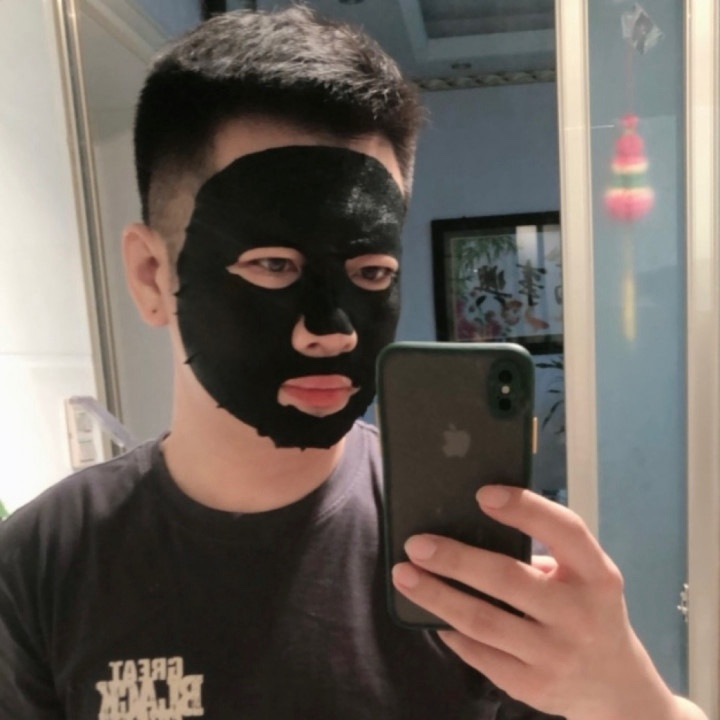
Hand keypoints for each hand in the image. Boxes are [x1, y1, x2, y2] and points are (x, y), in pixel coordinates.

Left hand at [391, 486, 703, 719]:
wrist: (617, 687)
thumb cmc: (587, 610)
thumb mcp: (585, 577)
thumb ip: (542, 553)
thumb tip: (466, 528)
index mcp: (597, 575)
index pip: (564, 531)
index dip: (525, 509)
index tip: (483, 494)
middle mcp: (579, 615)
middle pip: (507, 579)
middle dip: (454, 559)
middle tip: (415, 544)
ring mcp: (556, 655)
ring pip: (482, 621)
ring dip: (436, 596)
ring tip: (404, 575)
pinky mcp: (534, 687)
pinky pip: (480, 654)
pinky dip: (450, 631)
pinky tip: (430, 615)